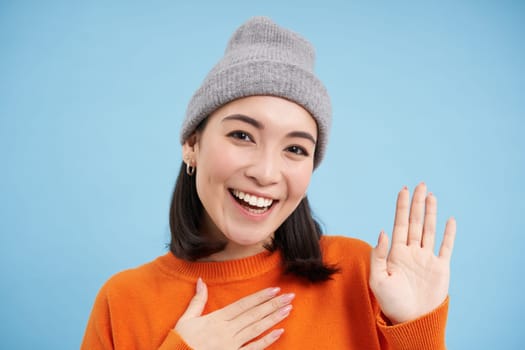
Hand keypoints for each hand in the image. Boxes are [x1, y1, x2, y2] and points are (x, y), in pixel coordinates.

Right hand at [175, 278, 293, 348]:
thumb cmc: (180, 342)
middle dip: (273, 305)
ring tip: (288, 309)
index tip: (274, 289)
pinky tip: (279, 332)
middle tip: (290, 296)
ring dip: (274, 319)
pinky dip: (267, 341)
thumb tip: (201, 280)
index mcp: (216, 319)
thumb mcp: (186, 319)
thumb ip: (197, 300)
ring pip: (257, 329)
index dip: (260, 297)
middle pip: (254, 315)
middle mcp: (227, 331)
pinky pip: (253, 349)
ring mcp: (231, 346)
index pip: (243, 305)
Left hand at [369, 183, 455, 323]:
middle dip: (416, 203)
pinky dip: (449, 234)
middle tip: (419, 184)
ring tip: (430, 195)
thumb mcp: (378, 278)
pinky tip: (450, 219)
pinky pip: (446, 247)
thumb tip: (382, 232)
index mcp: (396, 252)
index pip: (399, 224)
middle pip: (415, 222)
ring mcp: (426, 258)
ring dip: (430, 213)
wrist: (410, 319)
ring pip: (429, 230)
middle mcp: (411, 251)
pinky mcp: (440, 268)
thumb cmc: (390, 301)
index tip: (402, 190)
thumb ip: (379, 255)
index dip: (401, 207)